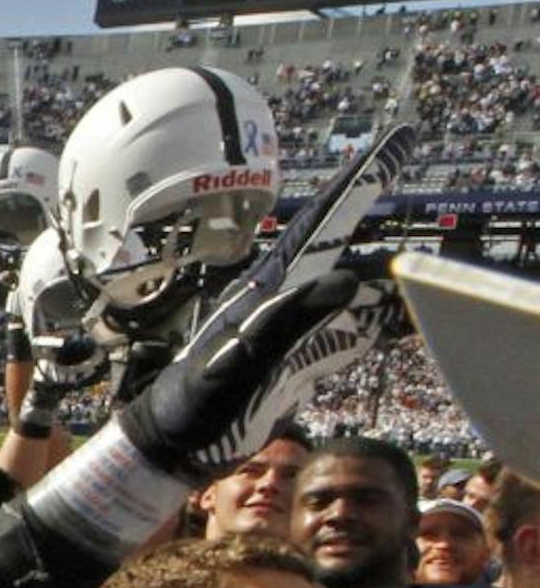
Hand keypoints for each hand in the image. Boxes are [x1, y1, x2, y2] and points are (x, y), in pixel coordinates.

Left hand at [116, 126, 416, 478]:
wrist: (175, 443)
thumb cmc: (199, 402)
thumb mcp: (244, 361)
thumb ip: (292, 319)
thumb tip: (347, 276)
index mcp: (267, 291)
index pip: (320, 226)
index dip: (356, 186)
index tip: (389, 145)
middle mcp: (281, 304)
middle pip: (336, 245)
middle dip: (366, 205)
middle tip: (397, 158)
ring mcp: (289, 333)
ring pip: (347, 293)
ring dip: (381, 277)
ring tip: (412, 263)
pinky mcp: (293, 365)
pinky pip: (341, 337)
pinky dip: (370, 326)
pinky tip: (388, 323)